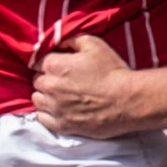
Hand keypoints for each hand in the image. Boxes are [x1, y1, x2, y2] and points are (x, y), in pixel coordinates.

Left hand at [33, 35, 153, 138]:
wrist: (128, 100)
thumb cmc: (113, 71)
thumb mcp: (95, 45)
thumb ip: (71, 40)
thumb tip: (58, 42)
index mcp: (55, 66)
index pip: (37, 62)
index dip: (48, 63)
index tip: (58, 66)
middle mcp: (50, 87)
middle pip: (37, 81)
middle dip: (47, 79)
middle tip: (63, 81)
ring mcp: (54, 108)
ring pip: (38, 100)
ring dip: (45, 96)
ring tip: (60, 96)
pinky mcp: (61, 125)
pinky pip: (42, 118)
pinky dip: (47, 113)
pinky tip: (59, 110)